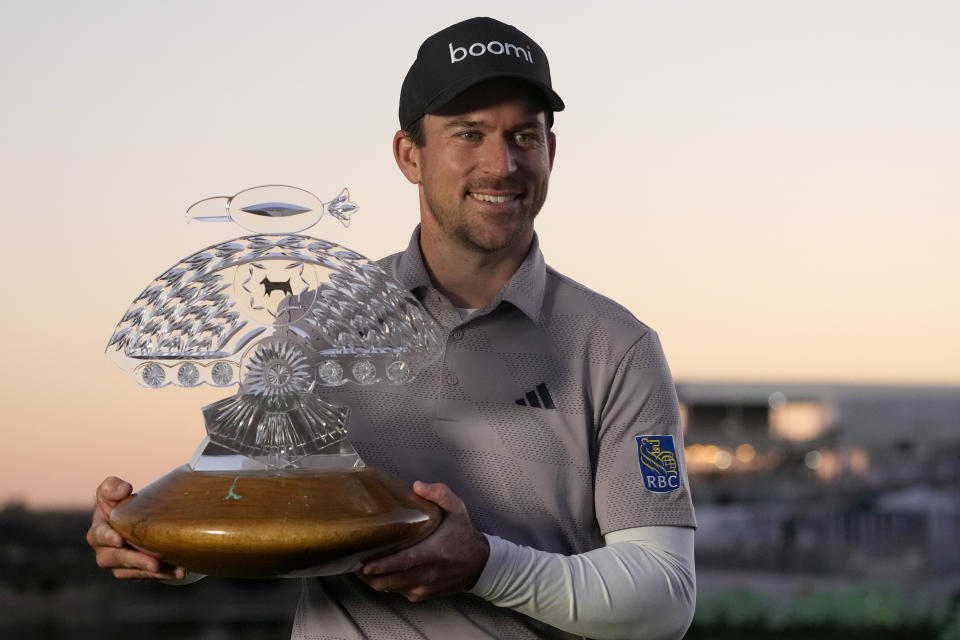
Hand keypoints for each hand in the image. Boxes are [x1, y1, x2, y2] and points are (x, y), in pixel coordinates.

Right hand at [86, 476, 185, 579]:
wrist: (135, 519)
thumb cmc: (119, 503)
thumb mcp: (112, 491)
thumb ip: (112, 487)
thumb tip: (125, 489)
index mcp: (98, 530)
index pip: (99, 535)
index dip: (107, 538)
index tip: (119, 540)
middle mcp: (105, 551)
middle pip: (116, 559)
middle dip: (136, 561)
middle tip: (154, 563)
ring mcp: (120, 564)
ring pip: (134, 572)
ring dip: (154, 572)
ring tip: (173, 569)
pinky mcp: (135, 572)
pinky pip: (148, 576)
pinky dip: (165, 574)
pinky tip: (180, 571)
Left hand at [359, 481, 489, 601]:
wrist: (479, 565)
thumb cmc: (463, 535)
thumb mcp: (457, 509)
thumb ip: (439, 494)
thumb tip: (417, 486)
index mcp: (433, 552)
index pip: (402, 562)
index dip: (381, 565)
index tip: (364, 563)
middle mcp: (426, 574)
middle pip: (388, 581)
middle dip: (368, 575)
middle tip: (354, 561)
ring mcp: (423, 588)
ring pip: (389, 588)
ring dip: (375, 579)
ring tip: (361, 566)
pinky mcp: (421, 596)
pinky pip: (397, 592)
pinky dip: (387, 583)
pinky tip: (381, 572)